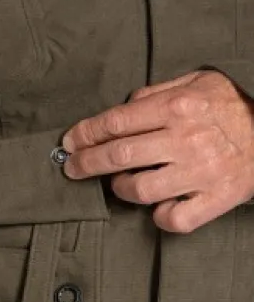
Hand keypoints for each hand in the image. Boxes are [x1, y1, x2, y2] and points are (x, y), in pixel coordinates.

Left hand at [61, 70, 253, 232]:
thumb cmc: (233, 107)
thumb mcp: (198, 82)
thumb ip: (157, 92)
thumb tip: (123, 106)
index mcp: (179, 107)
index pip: (117, 121)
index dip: (86, 133)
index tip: (69, 142)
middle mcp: (187, 139)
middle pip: (119, 155)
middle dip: (87, 163)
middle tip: (72, 168)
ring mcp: (201, 172)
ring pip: (139, 190)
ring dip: (119, 189)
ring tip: (117, 184)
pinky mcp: (215, 199)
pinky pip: (174, 219)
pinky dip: (159, 217)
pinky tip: (156, 208)